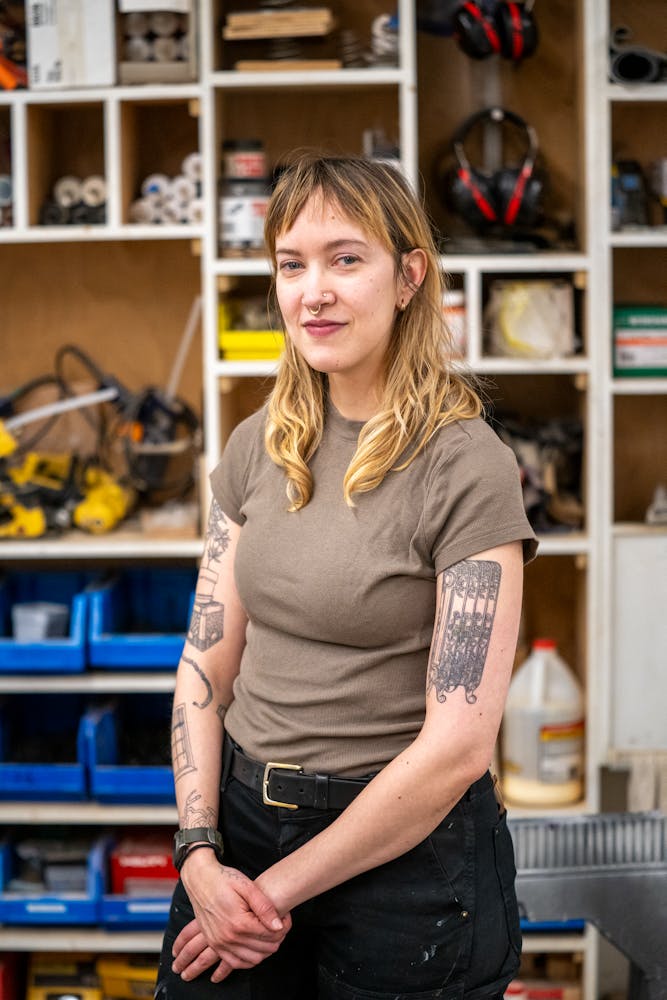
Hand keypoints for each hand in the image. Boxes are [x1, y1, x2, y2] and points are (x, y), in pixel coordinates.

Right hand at [173, 856, 290, 981]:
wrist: (200, 879)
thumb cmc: (223, 879)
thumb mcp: (247, 886)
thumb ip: (264, 907)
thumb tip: (279, 926)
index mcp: (239, 922)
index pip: (271, 935)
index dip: (284, 926)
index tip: (286, 916)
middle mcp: (228, 937)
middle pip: (264, 949)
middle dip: (277, 937)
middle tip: (280, 924)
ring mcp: (220, 943)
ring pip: (253, 959)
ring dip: (265, 950)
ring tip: (269, 934)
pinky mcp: (214, 945)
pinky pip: (236, 963)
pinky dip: (249, 959)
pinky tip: (255, 947)